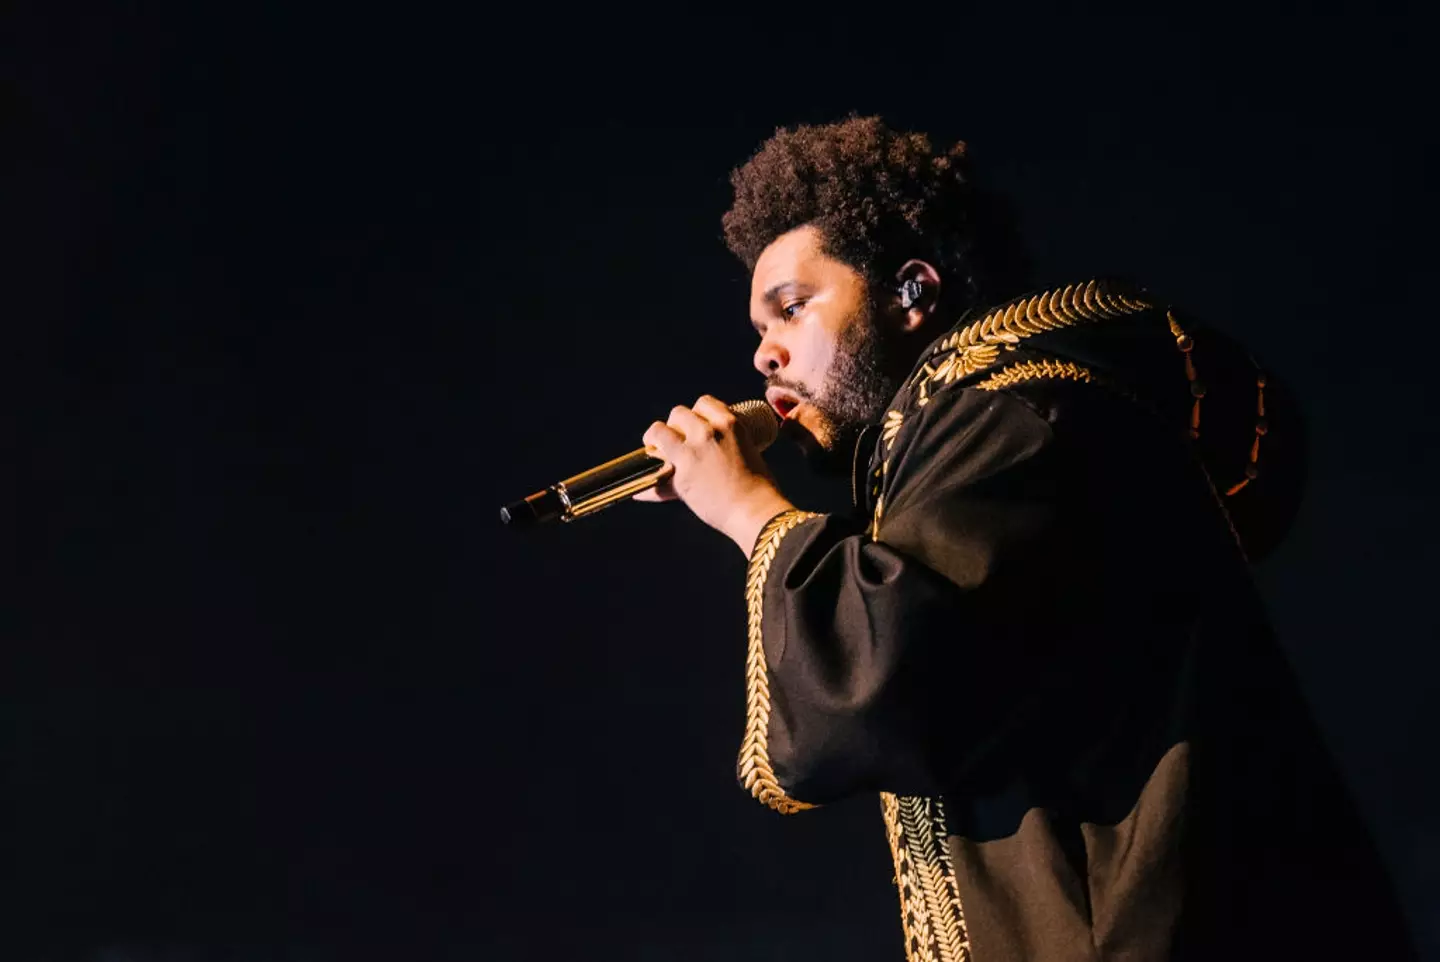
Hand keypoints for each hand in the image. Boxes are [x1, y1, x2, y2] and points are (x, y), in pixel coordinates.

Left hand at [636, 395, 796, 553]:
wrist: (756, 511)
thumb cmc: (760, 488)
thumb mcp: (749, 453)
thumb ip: (729, 448)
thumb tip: (716, 455)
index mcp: (729, 423)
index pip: (703, 403)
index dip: (696, 414)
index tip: (695, 425)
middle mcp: (708, 432)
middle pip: (678, 414)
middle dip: (675, 425)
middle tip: (676, 440)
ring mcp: (690, 452)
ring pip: (658, 431)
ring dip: (653, 439)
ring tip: (653, 452)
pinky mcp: (679, 476)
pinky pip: (653, 477)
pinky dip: (645, 487)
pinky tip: (639, 492)